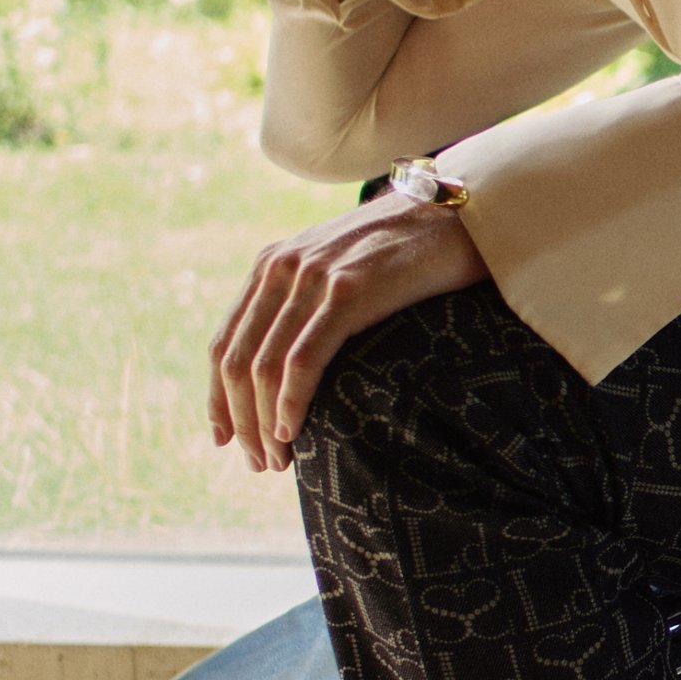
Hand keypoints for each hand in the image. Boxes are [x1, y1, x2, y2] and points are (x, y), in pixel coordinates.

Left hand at [209, 194, 486, 473]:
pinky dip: (291, 403)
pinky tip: (293, 432)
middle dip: (241, 422)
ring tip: (278, 462)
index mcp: (272, 264)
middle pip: (236, 362)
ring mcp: (313, 276)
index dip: (219, 399)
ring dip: (264, 423)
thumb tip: (291, 364)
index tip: (224, 441)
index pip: (224, 343)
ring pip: (264, 367)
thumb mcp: (342, 270)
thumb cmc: (409, 254)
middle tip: (261, 465)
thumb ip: (308, 302)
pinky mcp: (349, 291)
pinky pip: (303, 360)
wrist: (460, 214)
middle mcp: (282, 267)